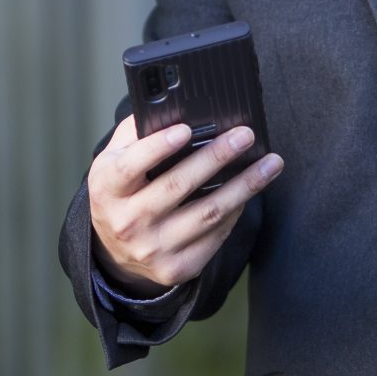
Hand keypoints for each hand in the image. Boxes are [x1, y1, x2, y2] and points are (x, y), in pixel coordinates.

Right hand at [87, 114, 282, 295]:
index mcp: (106, 190)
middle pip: (177, 186)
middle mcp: (127, 222)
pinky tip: (252, 188)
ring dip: (244, 185)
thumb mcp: (113, 161)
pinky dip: (238, 208)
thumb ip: (136, 133)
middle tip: (244, 135)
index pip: (130, 167)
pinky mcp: (179, 267)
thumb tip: (175, 108)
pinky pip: (217, 234)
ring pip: (208, 213)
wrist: (116, 253)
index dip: (157, 147)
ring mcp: (153, 248)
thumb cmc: (121, 193)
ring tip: (269, 163)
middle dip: (215, 157)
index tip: (186, 129)